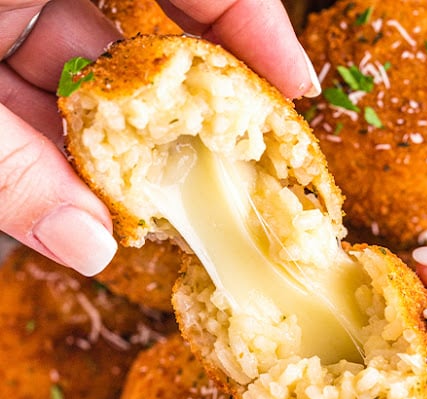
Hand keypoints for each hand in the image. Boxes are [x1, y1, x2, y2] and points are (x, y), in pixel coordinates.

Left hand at [0, 0, 319, 275]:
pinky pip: (54, 90)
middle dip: (183, 122)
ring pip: (101, 85)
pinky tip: (78, 196)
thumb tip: (90, 248)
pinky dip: (68, 146)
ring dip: (117, 153)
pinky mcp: (1, 38)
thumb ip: (15, 171)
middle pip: (153, 50)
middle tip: (216, 179)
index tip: (299, 89)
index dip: (260, 29)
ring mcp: (22, 9)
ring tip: (142, 209)